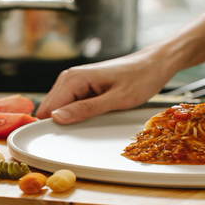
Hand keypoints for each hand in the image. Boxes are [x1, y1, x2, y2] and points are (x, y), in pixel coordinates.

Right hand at [35, 48, 175, 123]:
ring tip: (94, 122)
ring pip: (62, 108)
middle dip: (62, 123)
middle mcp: (70, 77)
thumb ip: (86, 109)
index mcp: (74, 78)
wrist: (155, 64)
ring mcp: (77, 81)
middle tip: (85, 130)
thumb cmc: (141, 78)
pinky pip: (73, 104)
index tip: (63, 141)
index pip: (48, 108)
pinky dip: (80, 113)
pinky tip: (96, 116)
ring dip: (72, 119)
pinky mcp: (85, 86)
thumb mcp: (116, 99)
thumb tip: (57, 118)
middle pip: (52, 109)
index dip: (53, 126)